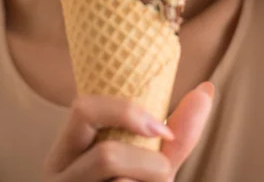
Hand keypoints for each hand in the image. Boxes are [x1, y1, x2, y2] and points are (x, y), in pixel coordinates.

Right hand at [42, 81, 213, 181]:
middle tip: (164, 177)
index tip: (164, 130)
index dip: (127, 112)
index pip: (84, 109)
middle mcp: (57, 179)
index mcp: (66, 152)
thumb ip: (175, 134)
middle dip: (149, 166)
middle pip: (105, 156)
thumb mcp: (149, 167)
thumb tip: (206, 89)